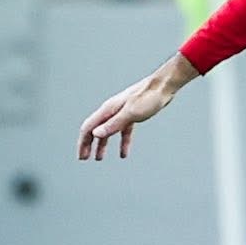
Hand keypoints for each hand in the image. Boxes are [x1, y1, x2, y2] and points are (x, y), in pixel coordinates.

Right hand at [76, 54, 196, 159]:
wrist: (164, 86)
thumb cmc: (149, 97)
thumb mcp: (130, 114)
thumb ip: (113, 124)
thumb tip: (96, 134)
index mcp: (108, 110)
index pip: (88, 128)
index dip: (83, 143)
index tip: (82, 156)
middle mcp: (112, 111)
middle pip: (95, 129)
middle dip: (88, 144)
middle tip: (84, 158)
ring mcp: (122, 112)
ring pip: (108, 131)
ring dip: (102, 144)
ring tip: (99, 157)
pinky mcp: (133, 114)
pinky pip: (123, 131)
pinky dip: (122, 142)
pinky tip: (124, 153)